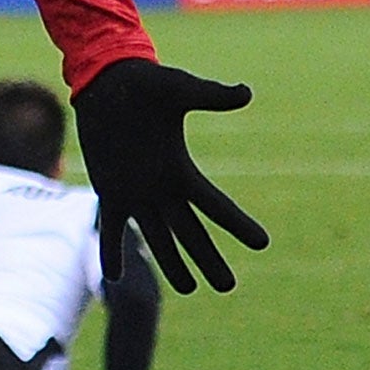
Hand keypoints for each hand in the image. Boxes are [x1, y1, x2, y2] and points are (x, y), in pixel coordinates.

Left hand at [72, 57, 269, 293]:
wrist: (106, 80)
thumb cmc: (145, 82)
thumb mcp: (178, 89)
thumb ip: (210, 96)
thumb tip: (247, 93)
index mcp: (180, 168)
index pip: (214, 204)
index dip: (237, 224)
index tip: (262, 243)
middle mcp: (162, 186)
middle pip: (190, 232)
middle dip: (209, 259)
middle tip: (228, 286)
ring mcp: (135, 192)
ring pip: (158, 237)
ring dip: (171, 263)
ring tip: (189, 288)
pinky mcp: (108, 191)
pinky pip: (111, 228)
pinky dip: (112, 252)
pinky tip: (115, 278)